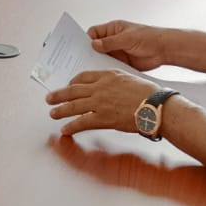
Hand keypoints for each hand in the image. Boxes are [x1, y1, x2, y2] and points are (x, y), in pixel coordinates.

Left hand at [45, 68, 160, 136]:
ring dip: (61, 110)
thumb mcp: (129, 78)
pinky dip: (72, 127)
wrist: (155, 106)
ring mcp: (100, 103)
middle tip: (50, 98)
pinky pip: (82, 122)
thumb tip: (109, 86)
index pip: (83, 76)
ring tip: (53, 113)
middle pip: (73, 90)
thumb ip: (115, 80)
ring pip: (73, 106)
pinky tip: (65, 130)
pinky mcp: (103, 118)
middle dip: (59, 95)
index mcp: (107, 75)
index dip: (73, 82)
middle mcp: (100, 87)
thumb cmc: (148, 93)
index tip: (68, 85)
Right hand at [86, 19, 167, 71]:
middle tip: (82, 60)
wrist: (164, 50)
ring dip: (98, 62)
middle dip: (90, 52)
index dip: (87, 39)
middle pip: (96, 46)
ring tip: (91, 69)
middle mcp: (113, 40)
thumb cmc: (149, 37)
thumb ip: (110, 42)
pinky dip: (106, 70)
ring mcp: (117, 52)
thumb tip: (93, 44)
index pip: (94, 33)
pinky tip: (102, 75)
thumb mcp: (127, 38)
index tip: (81, 48)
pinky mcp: (122, 62)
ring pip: (102, 57)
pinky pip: (110, 66)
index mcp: (113, 29)